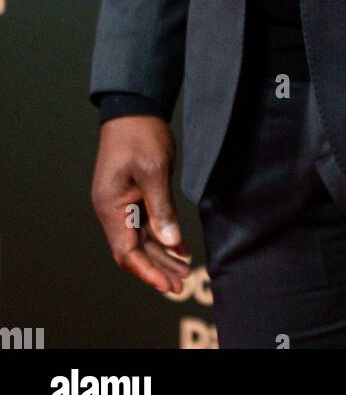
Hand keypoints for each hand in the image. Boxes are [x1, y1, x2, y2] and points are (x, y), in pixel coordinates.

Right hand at [91, 116, 192, 294]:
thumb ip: (161, 208)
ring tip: (184, 271)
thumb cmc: (140, 136)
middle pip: (134, 250)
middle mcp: (113, 210)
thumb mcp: (154, 170)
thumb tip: (170, 242)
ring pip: (141, 239)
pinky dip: (163, 236)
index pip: (126, 252)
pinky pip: (146, 224)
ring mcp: (122, 203)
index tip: (168, 285)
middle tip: (182, 284)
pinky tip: (181, 247)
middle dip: (157, 268)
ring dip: (162, 255)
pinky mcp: (133, 196)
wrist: (134, 109)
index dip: (148, 271)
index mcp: (111, 206)